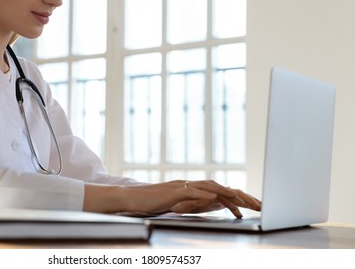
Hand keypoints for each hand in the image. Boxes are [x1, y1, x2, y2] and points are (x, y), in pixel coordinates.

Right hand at [83, 180, 260, 217]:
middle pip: (219, 187)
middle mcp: (188, 184)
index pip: (217, 190)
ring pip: (210, 187)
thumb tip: (209, 205)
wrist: (130, 198)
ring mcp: (181, 186)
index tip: (251, 205)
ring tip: (245, 201)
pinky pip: (193, 192)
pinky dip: (206, 195)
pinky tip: (217, 198)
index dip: (235, 196)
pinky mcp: (173, 192)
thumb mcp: (174, 204)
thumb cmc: (150, 203)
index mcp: (190, 187)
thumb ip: (191, 203)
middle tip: (259, 204)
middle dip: (240, 195)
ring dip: (228, 193)